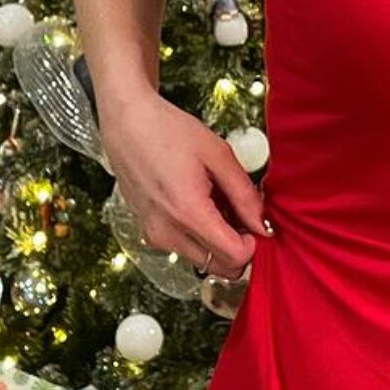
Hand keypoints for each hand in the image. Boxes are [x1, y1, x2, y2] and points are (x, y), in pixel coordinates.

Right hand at [97, 87, 268, 279]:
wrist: (127, 122)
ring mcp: (154, 236)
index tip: (255, 220)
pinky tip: (198, 204)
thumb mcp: (217, 154)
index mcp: (187, 212)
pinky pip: (185, 248)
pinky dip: (199, 236)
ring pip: (203, 261)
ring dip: (218, 242)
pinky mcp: (148, 232)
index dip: (254, 243)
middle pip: (220, 267)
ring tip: (217, 203)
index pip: (234, 257)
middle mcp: (167, 233)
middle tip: (241, 213)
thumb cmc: (169, 131)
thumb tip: (262, 225)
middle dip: (238, 246)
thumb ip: (244, 194)